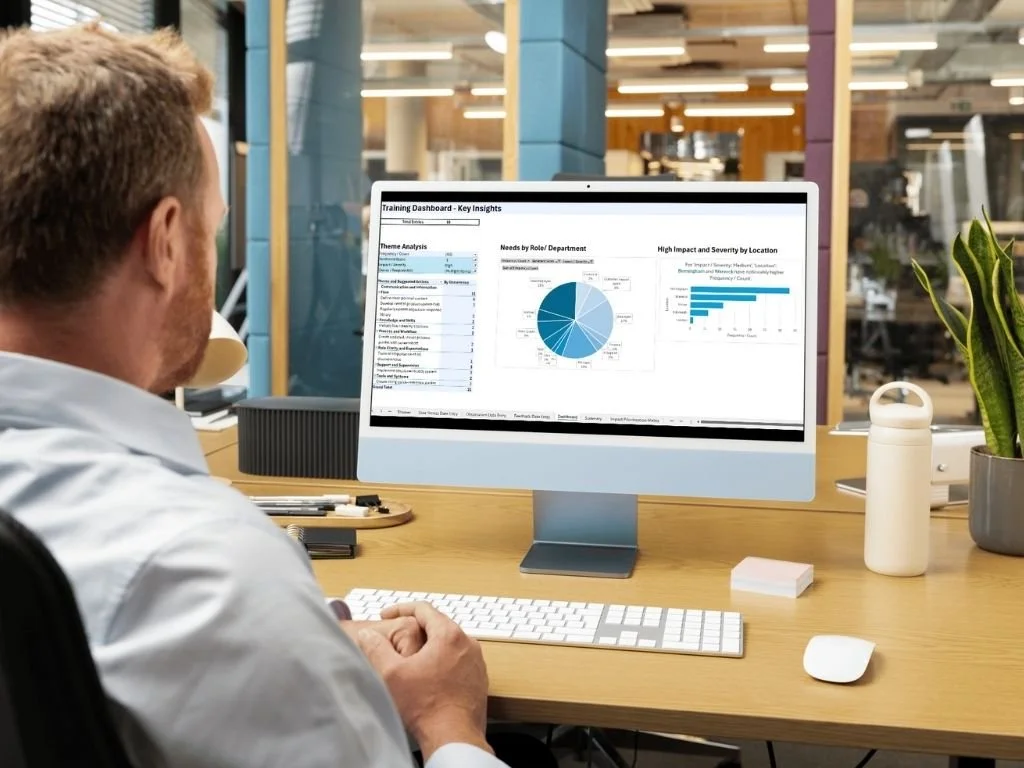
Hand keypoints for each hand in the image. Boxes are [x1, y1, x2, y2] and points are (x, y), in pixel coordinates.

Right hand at [355, 602, 492, 760]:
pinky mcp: (478, 679)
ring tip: (411, 658)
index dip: (401, 609)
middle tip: (396, 637)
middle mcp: (468, 644)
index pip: (424, 609)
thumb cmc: (426, 707)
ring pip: (450, 644)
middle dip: (415, 628)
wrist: (454, 736)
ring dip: (430, 646)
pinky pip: (459, 661)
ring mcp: (476, 662)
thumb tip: (368, 635)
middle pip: (438, 625)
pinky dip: (443, 662)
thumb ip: (376, 648)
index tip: (386, 616)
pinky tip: (429, 676)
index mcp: (449, 635)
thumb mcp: (391, 674)